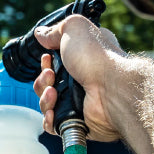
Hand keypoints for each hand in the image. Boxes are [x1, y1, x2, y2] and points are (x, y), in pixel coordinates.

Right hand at [32, 15, 128, 139]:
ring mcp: (80, 102)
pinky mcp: (78, 121)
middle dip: (43, 80)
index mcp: (84, 58)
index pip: (58, 61)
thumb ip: (56, 29)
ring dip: (44, 98)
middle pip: (48, 83)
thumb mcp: (75, 28)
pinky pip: (54, 124)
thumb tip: (41, 34)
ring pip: (48, 103)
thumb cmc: (98, 58)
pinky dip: (49, 119)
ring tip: (53, 93)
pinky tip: (53, 112)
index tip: (47, 57)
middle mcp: (82, 79)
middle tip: (50, 76)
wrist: (112, 90)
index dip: (47, 61)